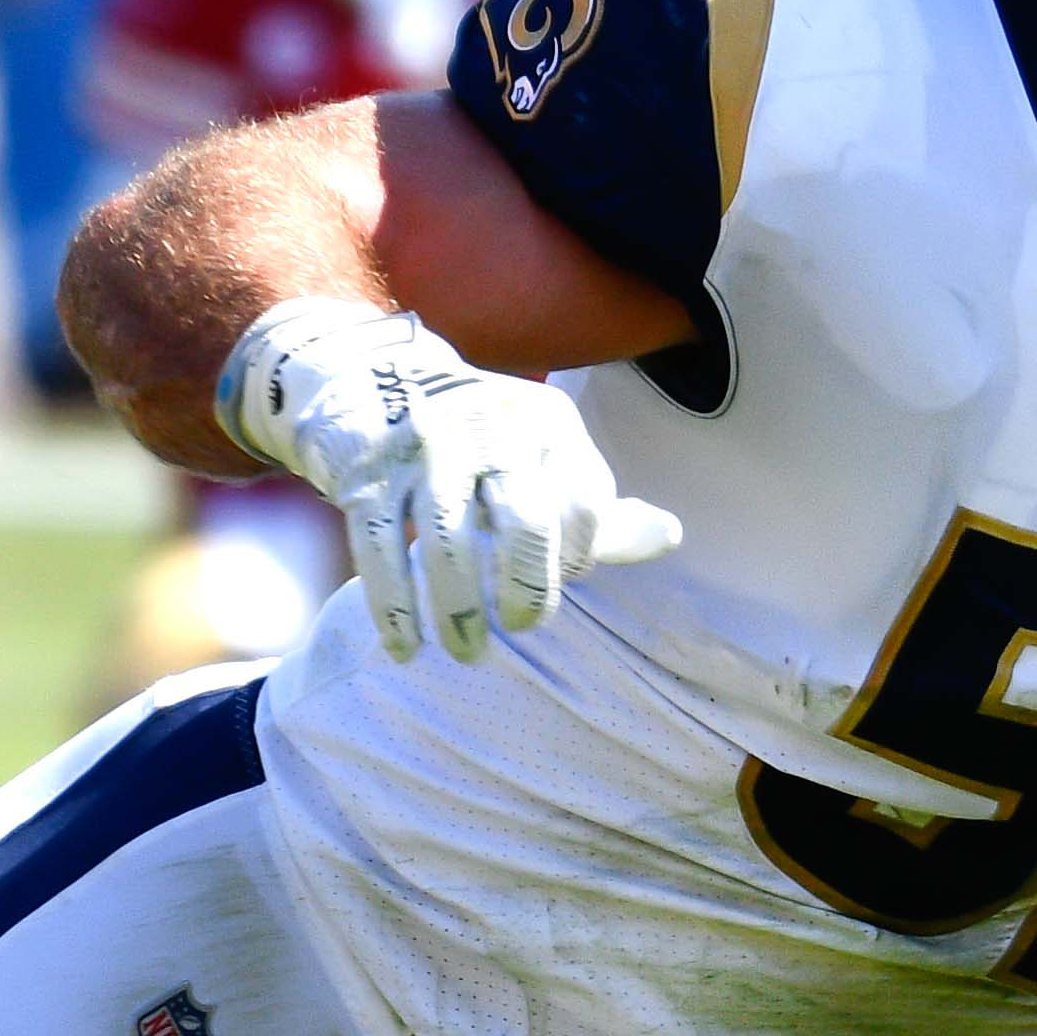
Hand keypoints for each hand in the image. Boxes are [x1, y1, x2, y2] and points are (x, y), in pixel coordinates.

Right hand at [218, 296, 683, 663]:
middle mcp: (489, 427)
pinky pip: (381, 552)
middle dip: (530, 587)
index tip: (567, 577)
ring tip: (468, 652)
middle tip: (526, 625)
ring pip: (447, 544)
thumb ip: (600, 504)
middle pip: (526, 521)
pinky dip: (394, 609)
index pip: (587, 502)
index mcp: (546, 420)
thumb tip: (671, 537)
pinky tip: (405, 648)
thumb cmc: (481, 441)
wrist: (368, 383)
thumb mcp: (546, 452)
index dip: (582, 555)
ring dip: (458, 611)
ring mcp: (422, 452)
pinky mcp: (366, 477)